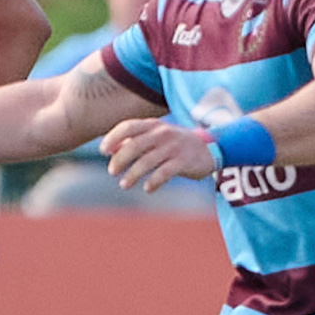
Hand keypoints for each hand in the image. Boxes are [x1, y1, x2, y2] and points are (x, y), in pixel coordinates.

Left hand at [103, 119, 218, 191]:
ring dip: (132, 175)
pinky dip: (153, 182)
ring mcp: (174, 147)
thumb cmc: (173, 144)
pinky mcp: (184, 161)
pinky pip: (165, 172)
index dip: (113, 137)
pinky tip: (147, 189)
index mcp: (152, 125)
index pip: (128, 126)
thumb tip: (109, 150)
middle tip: (112, 172)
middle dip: (119, 160)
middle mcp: (162, 134)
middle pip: (134, 145)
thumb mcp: (154, 137)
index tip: (103, 151)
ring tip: (124, 185)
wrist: (210, 148)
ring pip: (147, 161)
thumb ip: (133, 141)